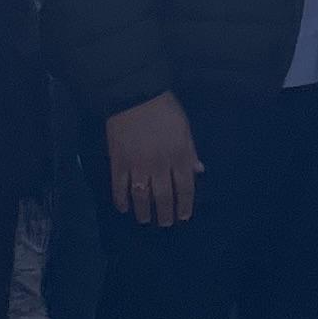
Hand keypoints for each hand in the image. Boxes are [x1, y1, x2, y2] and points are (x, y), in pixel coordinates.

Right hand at [109, 92, 202, 225]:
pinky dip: (121, 200)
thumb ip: (190, 151)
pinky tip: (124, 208)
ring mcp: (138, 165)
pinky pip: (119, 187)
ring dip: (144, 212)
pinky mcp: (118, 163)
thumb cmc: (164, 109)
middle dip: (165, 214)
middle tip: (164, 224)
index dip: (185, 205)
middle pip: (164, 197)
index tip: (183, 217)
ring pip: (142, 197)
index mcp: (179, 155)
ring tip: (145, 220)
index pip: (185, 188)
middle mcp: (160, 165)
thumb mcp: (184, 127)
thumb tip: (199, 171)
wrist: (134, 94)